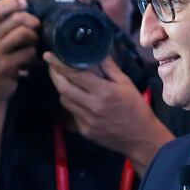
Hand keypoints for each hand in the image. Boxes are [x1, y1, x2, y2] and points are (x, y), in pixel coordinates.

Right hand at [0, 0, 39, 101]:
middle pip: (16, 19)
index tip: (24, 3)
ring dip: (35, 39)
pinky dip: (35, 56)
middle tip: (37, 29)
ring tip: (34, 45)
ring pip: (24, 34)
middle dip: (32, 22)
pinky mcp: (6, 67)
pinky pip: (28, 53)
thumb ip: (4, 20)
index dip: (12, 2)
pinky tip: (32, 61)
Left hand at [44, 53, 171, 158]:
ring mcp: (86, 121)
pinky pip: (72, 113)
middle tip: (52, 65)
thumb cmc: (136, 107)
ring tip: (66, 80)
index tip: (48, 55)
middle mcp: (92, 107)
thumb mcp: (126, 84)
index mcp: (104, 92)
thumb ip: (109, 67)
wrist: (141, 138)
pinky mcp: (84, 131)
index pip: (75, 75)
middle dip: (54, 75)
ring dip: (63, 89)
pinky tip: (79, 99)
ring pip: (65, 101)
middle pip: (63, 88)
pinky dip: (72, 103)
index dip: (59, 64)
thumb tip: (96, 51)